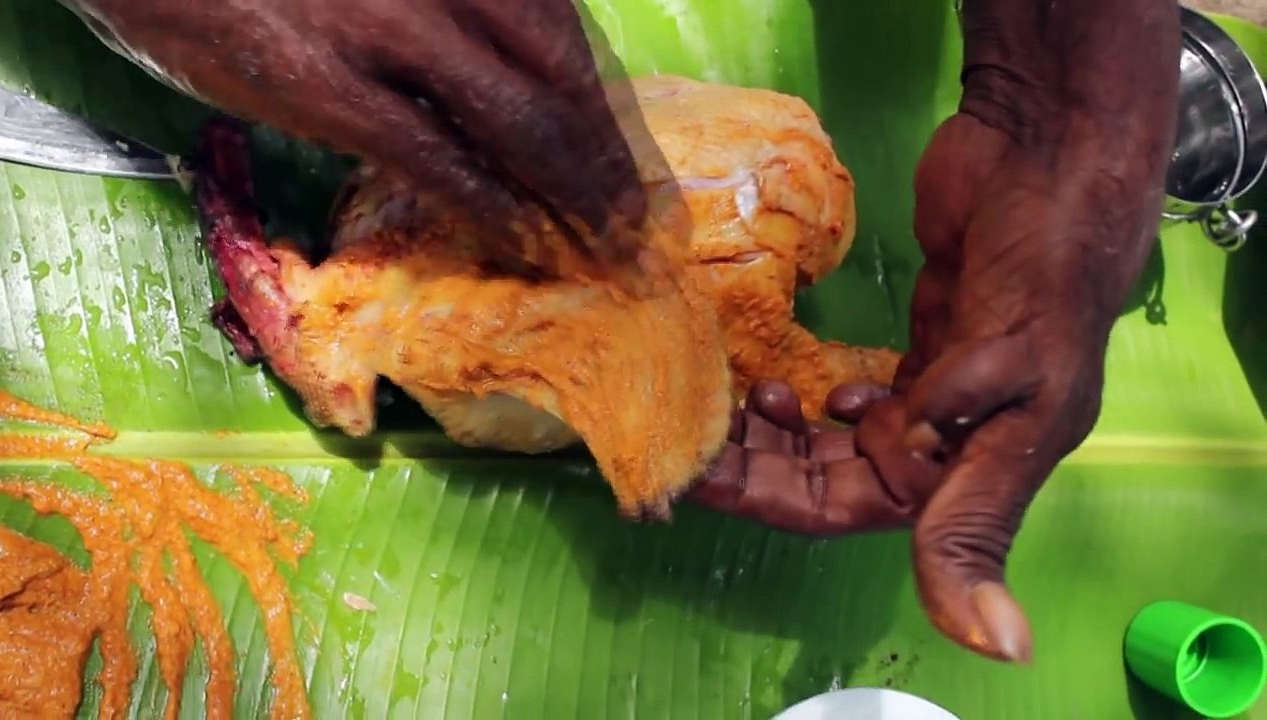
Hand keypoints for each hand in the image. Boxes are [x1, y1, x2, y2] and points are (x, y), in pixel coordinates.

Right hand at [71, 0, 646, 260]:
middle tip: (635, 227)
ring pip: (516, 123)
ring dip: (571, 198)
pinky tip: (524, 246)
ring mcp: (383, 26)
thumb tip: (507, 77)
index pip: (563, 32)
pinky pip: (433, 160)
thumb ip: (450, 12)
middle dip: (607, 163)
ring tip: (603, 251)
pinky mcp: (322, 84)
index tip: (632, 163)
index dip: (607, 107)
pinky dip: (491, 209)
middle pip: (559, 78)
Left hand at [690, 0, 1182, 662]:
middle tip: (683, 429)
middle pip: (823, 477)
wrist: (1051, 156)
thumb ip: (979, 512)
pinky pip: (849, 390)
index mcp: (969, 470)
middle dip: (752, 461)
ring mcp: (931, 392)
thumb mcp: (1017, 397)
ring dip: (774, 430)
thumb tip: (1002, 647)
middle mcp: (946, 443)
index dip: (762, 497)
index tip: (688, 471)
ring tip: (727, 398)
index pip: (839, 508)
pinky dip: (809, 391)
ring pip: (831, 438)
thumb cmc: (1040, 275)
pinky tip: (778, 376)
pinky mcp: (920, 344)